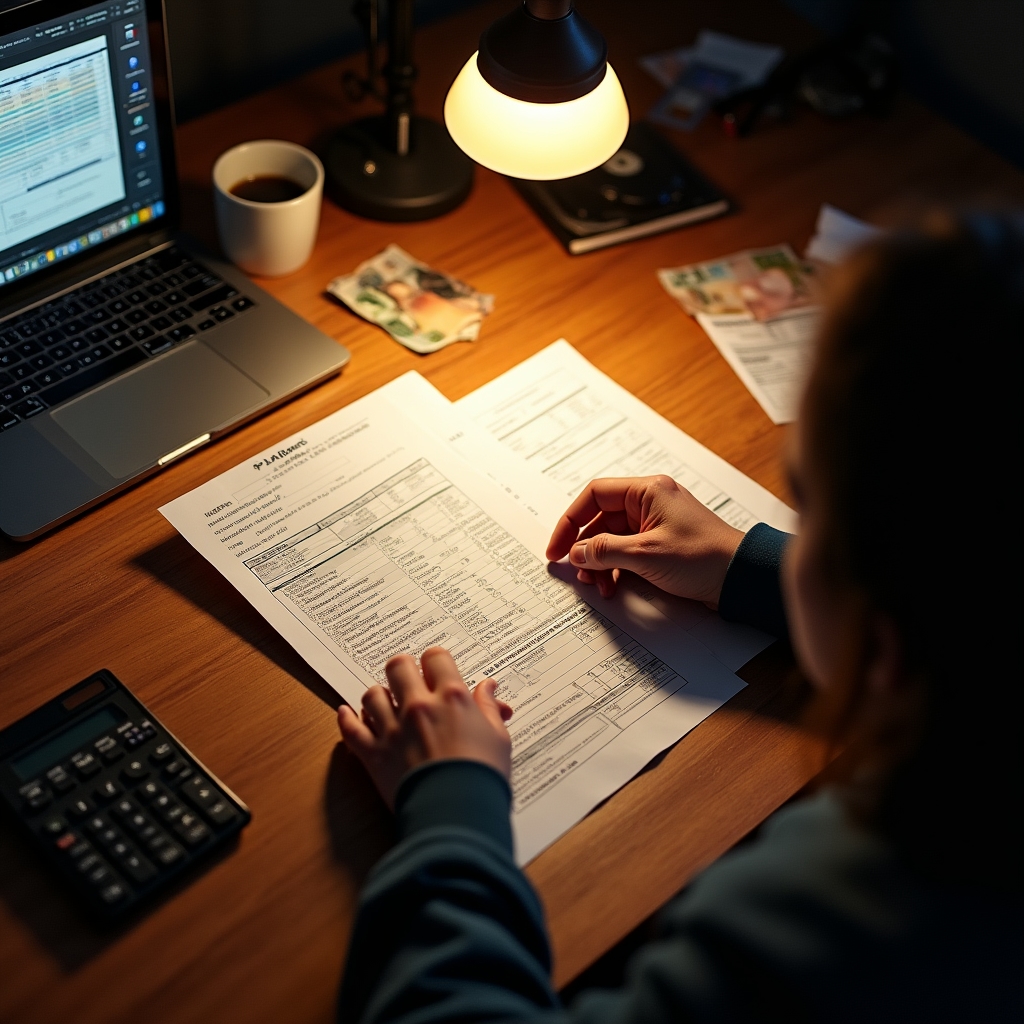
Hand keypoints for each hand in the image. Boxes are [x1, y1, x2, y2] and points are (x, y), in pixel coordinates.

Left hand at [337, 647, 512, 808]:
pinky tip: (346, 713)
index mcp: (452, 697)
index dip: (436, 662)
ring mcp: (393, 730)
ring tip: (386, 704)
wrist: (460, 816)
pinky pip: (351, 729)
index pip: (436, 657)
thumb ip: (488, 707)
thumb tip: (488, 687)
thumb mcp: (498, 737)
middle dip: (404, 670)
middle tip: (409, 681)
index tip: (437, 671)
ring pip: (372, 695)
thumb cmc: (483, 778)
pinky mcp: (375, 755)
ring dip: (380, 697)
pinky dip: (346, 719)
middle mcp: (419, 706)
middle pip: (398, 666)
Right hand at [546, 475, 743, 606]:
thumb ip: (605, 552)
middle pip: (601, 519)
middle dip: (586, 547)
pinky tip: (612, 586)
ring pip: (613, 538)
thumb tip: (576, 553)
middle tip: (574, 570)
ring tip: (596, 584)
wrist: (740, 577)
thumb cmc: (703, 557)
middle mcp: (650, 502)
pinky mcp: (661, 544)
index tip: (557, 547)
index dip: (570, 521)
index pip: (594, 496)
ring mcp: (656, 523)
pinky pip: (627, 551)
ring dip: (600, 562)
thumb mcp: (645, 555)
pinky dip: (616, 568)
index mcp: (647, 491)